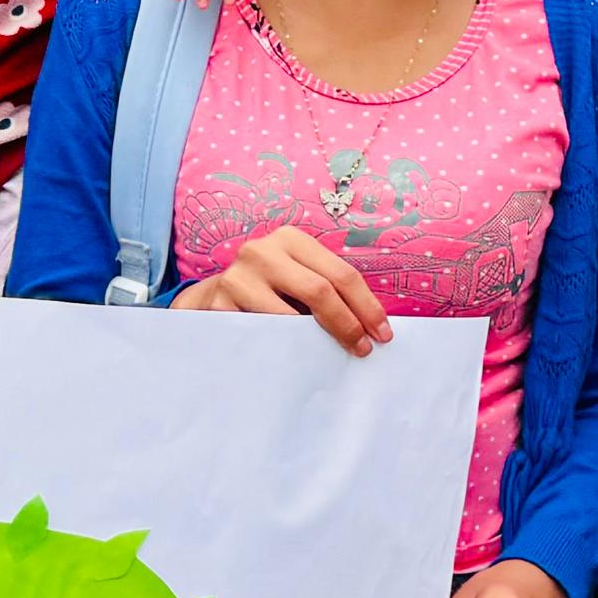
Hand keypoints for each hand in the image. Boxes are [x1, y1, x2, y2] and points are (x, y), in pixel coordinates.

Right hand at [174, 226, 390, 354]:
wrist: (215, 296)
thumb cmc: (270, 289)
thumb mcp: (298, 276)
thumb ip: (327, 289)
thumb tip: (371, 325)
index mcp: (291, 239)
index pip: (341, 273)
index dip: (366, 306)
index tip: (382, 334)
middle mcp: (262, 251)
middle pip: (319, 290)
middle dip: (348, 324)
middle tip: (363, 349)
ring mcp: (238, 277)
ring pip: (290, 317)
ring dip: (317, 342)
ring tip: (332, 355)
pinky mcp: (219, 305)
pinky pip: (263, 335)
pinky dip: (285, 349)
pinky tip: (297, 358)